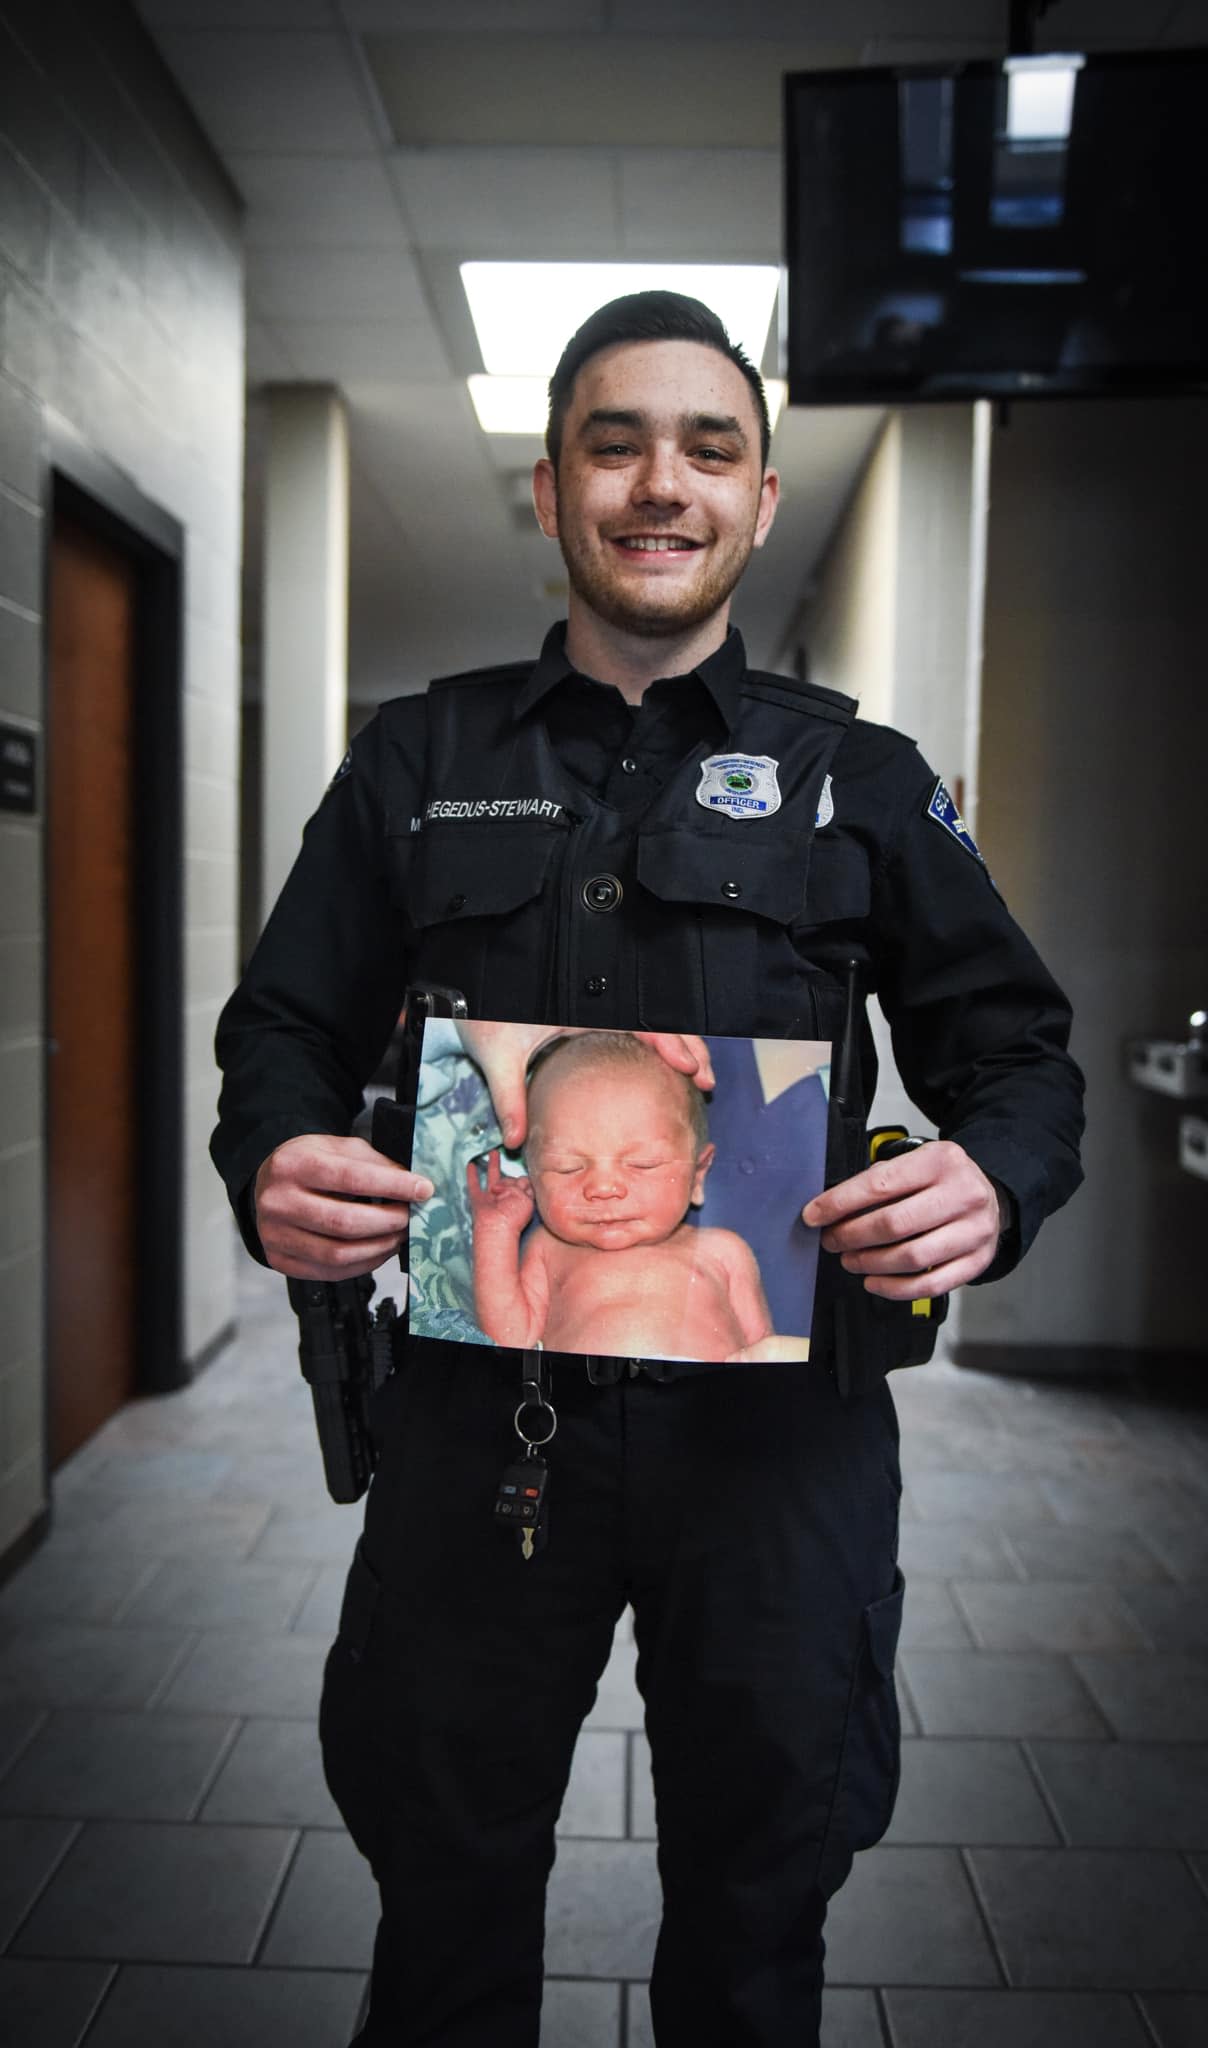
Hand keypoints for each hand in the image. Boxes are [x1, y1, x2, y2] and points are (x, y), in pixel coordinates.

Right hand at [253, 1134, 432, 1280]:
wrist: (267, 1185)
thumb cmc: (307, 1164)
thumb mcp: (337, 1148)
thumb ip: (373, 1163)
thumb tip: (413, 1186)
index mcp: (292, 1165)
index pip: (351, 1177)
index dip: (393, 1185)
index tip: (423, 1189)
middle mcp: (278, 1201)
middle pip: (344, 1222)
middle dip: (389, 1221)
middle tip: (411, 1217)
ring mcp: (275, 1235)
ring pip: (338, 1254)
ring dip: (379, 1247)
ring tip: (398, 1235)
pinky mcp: (280, 1260)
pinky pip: (330, 1272)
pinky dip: (363, 1264)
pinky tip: (378, 1250)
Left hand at [456, 1023, 714, 1148]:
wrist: (473, 1004)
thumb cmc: (485, 1020)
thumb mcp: (498, 1056)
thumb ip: (508, 1098)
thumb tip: (517, 1139)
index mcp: (579, 1011)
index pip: (636, 1022)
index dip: (667, 1041)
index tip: (688, 1065)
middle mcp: (594, 1011)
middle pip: (655, 1021)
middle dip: (687, 1045)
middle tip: (708, 1078)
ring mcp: (597, 1018)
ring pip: (651, 1027)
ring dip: (678, 1048)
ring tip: (700, 1077)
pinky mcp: (593, 1027)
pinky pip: (637, 1034)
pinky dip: (659, 1050)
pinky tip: (672, 1073)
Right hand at [466, 1150, 534, 1233]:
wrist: (497, 1226)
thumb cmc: (514, 1218)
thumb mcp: (526, 1199)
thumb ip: (523, 1185)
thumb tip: (516, 1179)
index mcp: (521, 1200)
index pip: (524, 1183)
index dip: (525, 1181)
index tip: (526, 1180)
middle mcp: (506, 1199)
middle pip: (510, 1180)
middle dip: (512, 1177)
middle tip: (513, 1163)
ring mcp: (492, 1199)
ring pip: (494, 1178)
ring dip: (494, 1165)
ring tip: (494, 1153)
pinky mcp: (479, 1200)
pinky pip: (473, 1184)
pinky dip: (471, 1175)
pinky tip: (471, 1165)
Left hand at [801, 1141, 1005, 1299]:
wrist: (991, 1195)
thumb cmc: (943, 1180)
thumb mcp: (916, 1162)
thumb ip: (880, 1180)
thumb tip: (832, 1208)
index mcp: (941, 1161)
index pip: (880, 1185)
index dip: (839, 1203)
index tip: (814, 1215)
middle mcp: (963, 1194)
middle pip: (893, 1224)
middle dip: (851, 1236)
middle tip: (832, 1240)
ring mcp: (974, 1231)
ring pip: (911, 1258)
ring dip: (870, 1263)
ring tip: (851, 1260)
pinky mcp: (977, 1261)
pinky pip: (930, 1285)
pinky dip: (895, 1289)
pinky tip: (874, 1281)